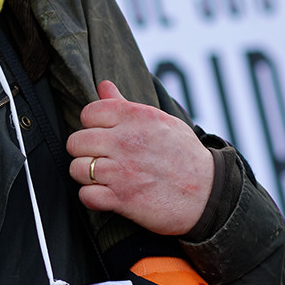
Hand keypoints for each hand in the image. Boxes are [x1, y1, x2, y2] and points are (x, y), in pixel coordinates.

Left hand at [67, 81, 213, 234]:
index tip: (103, 135)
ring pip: (76, 169)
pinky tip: (106, 194)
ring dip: (86, 175)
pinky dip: (92, 197)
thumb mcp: (160, 122)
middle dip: (84, 151)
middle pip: (76, 142)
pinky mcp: (122, 199)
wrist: (209, 194)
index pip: (88, 113)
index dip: (91, 125)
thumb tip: (103, 85)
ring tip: (102, 176)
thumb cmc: (185, 156)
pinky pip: (86, 195)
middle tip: (100, 158)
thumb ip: (126, 105)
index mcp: (135, 118)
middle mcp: (125, 142)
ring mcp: (122, 171)